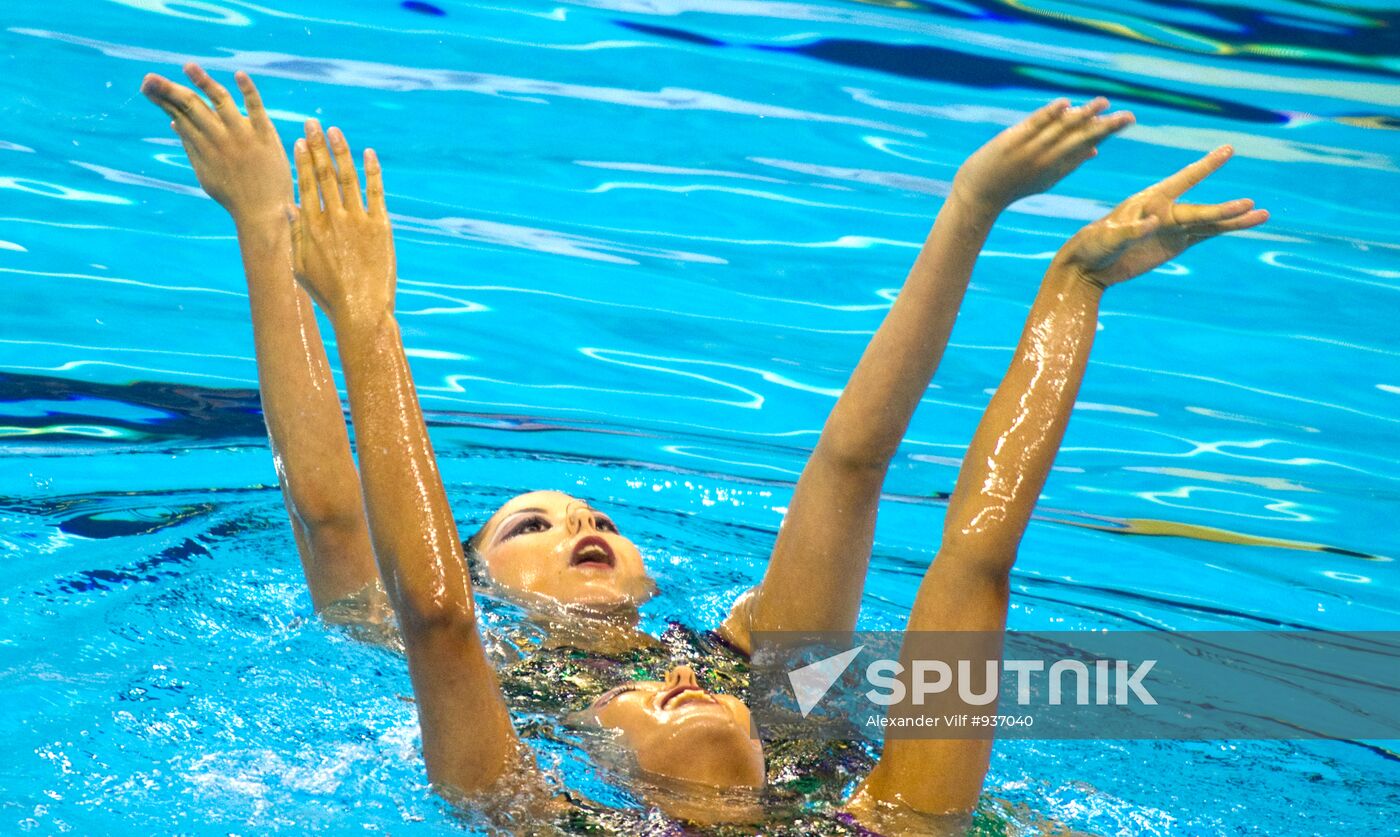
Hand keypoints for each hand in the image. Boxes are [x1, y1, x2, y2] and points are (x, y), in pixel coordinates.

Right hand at [140, 64, 288, 220]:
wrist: (263, 213)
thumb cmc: (233, 195)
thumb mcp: (206, 173)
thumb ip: (191, 147)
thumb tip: (173, 124)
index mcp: (203, 147)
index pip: (178, 115)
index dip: (162, 99)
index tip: (147, 85)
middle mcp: (219, 139)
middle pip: (191, 107)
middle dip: (167, 90)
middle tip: (148, 77)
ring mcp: (242, 136)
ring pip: (220, 102)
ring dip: (203, 82)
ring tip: (188, 66)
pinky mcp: (264, 137)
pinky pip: (256, 109)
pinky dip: (248, 91)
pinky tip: (239, 74)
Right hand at [287, 121, 395, 327]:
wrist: (361, 310)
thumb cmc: (328, 293)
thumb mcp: (300, 266)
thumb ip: (294, 235)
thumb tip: (288, 207)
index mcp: (312, 227)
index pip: (305, 185)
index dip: (303, 161)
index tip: (299, 142)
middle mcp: (334, 218)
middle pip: (324, 174)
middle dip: (317, 146)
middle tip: (313, 124)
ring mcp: (359, 221)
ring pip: (348, 178)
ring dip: (341, 152)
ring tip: (335, 132)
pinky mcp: (381, 227)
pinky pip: (376, 193)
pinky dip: (372, 172)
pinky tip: (368, 154)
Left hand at [951, 97, 1133, 214]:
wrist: (979, 195)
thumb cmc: (1013, 184)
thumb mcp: (1045, 178)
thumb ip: (1070, 163)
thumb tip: (1095, 151)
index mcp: (1058, 168)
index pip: (1087, 146)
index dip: (1106, 132)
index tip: (1126, 119)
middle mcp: (1048, 160)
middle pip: (1081, 139)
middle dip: (1105, 127)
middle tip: (1129, 116)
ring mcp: (1031, 150)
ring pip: (1061, 130)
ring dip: (1083, 115)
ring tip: (1103, 102)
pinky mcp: (1013, 141)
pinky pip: (1035, 125)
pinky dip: (1049, 114)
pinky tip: (1065, 104)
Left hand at [1056, 146, 1268, 288]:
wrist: (1087, 266)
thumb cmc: (1091, 245)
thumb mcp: (1106, 238)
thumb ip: (1129, 230)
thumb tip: (1154, 222)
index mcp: (1148, 201)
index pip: (1182, 180)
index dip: (1205, 167)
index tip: (1228, 150)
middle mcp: (1165, 210)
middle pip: (1199, 209)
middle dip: (1224, 209)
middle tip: (1250, 204)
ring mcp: (1172, 227)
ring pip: (1210, 221)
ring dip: (1235, 219)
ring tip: (1263, 214)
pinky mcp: (1175, 243)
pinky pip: (1206, 234)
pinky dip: (1226, 230)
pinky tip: (1247, 224)